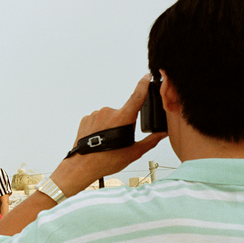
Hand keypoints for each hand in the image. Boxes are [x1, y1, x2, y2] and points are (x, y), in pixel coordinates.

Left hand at [49, 75, 166, 197]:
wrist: (81, 166)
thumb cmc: (106, 161)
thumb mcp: (133, 152)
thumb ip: (150, 141)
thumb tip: (162, 134)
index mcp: (122, 118)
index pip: (136, 97)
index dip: (143, 85)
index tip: (147, 76)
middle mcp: (108, 112)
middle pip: (123, 114)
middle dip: (124, 124)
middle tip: (119, 141)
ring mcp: (95, 115)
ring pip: (110, 117)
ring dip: (111, 126)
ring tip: (107, 142)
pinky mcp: (86, 119)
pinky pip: (97, 120)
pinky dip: (100, 128)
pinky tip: (99, 140)